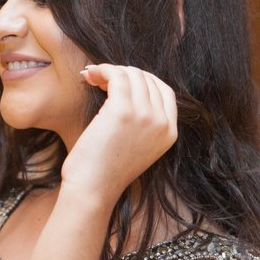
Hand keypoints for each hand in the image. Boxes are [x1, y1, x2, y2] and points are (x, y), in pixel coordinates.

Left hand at [61, 64, 177, 201]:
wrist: (92, 189)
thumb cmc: (106, 169)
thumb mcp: (138, 146)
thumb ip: (144, 122)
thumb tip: (129, 87)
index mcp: (170, 133)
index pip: (164, 90)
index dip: (142, 80)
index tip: (120, 82)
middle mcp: (162, 122)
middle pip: (147, 79)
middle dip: (123, 73)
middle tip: (101, 78)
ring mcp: (145, 115)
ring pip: (131, 74)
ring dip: (109, 70)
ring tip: (92, 77)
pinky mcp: (123, 110)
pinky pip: (116, 76)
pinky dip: (102, 70)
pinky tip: (89, 75)